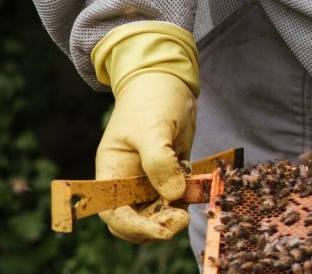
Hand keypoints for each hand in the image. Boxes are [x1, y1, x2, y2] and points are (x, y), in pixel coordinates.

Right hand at [89, 22, 199, 242]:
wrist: (167, 82)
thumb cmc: (151, 100)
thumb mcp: (153, 128)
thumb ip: (159, 161)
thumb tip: (173, 195)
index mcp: (112, 172)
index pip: (115, 213)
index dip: (135, 227)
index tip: (161, 230)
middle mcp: (128, 181)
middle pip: (136, 220)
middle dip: (156, 225)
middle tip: (180, 218)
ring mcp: (149, 179)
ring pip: (158, 211)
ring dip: (174, 213)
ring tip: (191, 200)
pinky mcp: (171, 174)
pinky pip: (177, 196)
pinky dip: (187, 199)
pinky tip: (198, 186)